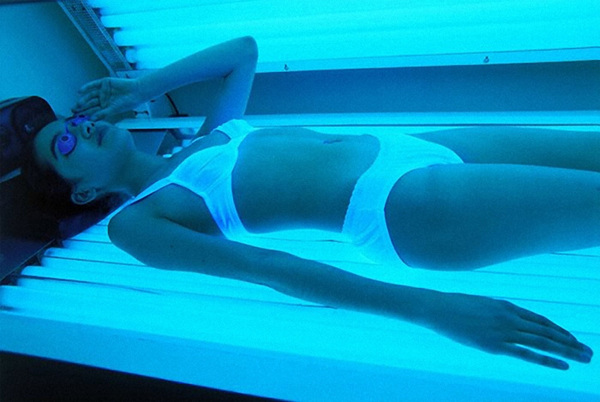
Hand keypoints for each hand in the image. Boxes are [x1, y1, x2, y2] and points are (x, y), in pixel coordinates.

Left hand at [71, 77, 144, 120]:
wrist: (136, 92)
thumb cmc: (129, 102)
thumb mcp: (114, 109)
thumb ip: (103, 114)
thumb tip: (92, 119)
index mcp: (106, 106)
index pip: (93, 110)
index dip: (85, 113)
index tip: (77, 117)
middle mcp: (104, 99)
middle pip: (90, 103)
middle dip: (82, 107)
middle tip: (74, 111)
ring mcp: (103, 90)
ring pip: (91, 95)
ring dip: (84, 99)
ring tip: (78, 104)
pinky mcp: (105, 83)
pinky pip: (93, 85)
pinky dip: (87, 87)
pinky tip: (80, 91)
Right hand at [427, 292, 592, 369]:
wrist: (437, 307)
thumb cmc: (454, 305)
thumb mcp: (480, 304)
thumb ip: (496, 312)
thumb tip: (505, 319)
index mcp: (507, 306)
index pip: (541, 320)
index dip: (559, 331)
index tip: (572, 339)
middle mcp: (510, 317)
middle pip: (547, 331)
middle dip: (570, 342)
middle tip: (588, 352)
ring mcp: (503, 331)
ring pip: (543, 342)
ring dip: (566, 351)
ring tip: (584, 358)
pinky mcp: (495, 344)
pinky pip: (527, 353)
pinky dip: (547, 360)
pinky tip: (563, 366)